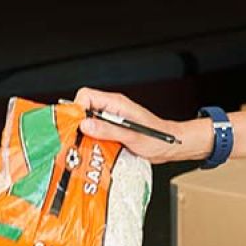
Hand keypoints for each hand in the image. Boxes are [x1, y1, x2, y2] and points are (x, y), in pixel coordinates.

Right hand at [73, 88, 201, 163]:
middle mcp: (112, 109)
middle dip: (78, 123)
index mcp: (116, 103)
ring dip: (85, 134)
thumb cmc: (157, 138)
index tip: (76, 125)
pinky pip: (95, 132)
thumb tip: (86, 125)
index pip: (86, 95)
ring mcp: (111, 119)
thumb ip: (108, 130)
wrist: (169, 146)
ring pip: (87, 122)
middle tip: (78, 138)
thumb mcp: (132, 135)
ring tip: (87, 146)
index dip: (77, 108)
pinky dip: (92, 140)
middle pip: (84, 108)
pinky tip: (96, 150)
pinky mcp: (112, 130)